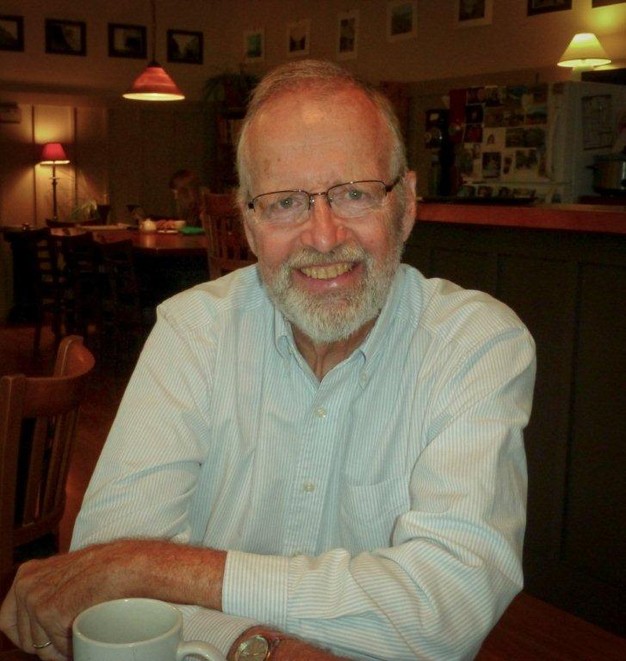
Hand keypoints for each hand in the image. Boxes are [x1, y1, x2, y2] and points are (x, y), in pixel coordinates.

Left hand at [0, 543, 131, 657]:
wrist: (134, 565)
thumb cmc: (114, 570)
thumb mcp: (73, 575)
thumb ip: (54, 590)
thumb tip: (46, 621)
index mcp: (29, 573)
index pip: (9, 620)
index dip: (34, 636)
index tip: (56, 639)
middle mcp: (26, 582)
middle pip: (24, 637)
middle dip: (49, 645)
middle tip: (75, 638)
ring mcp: (35, 597)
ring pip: (39, 647)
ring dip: (62, 648)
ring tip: (86, 634)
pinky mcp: (49, 610)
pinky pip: (55, 647)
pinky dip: (73, 649)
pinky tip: (89, 636)